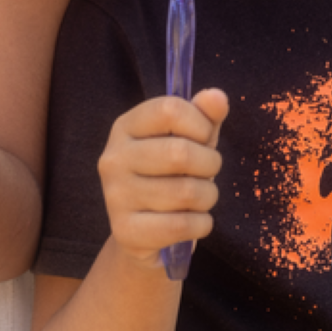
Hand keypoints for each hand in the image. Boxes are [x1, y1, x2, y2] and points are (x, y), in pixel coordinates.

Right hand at [97, 89, 228, 268]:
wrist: (144, 233)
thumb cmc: (170, 177)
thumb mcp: (188, 141)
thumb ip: (204, 116)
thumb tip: (218, 97)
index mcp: (125, 126)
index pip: (170, 109)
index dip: (201, 123)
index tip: (204, 138)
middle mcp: (114, 158)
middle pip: (181, 153)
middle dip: (210, 165)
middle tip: (207, 173)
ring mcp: (115, 195)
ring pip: (186, 192)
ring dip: (208, 197)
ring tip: (200, 198)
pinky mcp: (125, 231)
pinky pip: (182, 225)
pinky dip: (202, 224)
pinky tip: (194, 221)